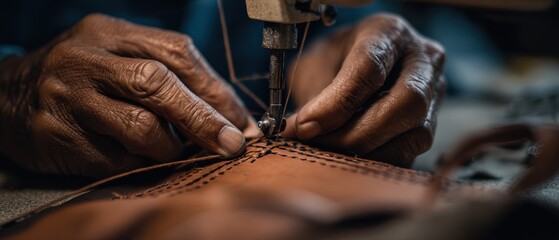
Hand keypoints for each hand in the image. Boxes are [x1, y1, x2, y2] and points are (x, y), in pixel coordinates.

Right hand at [0, 14, 255, 177]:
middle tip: (232, 144)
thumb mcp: (121, 59)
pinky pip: (116, 160)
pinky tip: (136, 158)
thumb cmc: (84, 79)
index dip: (215, 91)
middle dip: (203, 119)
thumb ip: (172, 78)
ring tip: (169, 150)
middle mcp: (86, 59)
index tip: (240, 120)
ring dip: (168, 148)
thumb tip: (229, 117)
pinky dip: (138, 164)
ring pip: (141, 128)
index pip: (177, 54)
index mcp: (111, 33)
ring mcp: (67, 98)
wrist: (8, 97)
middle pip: (158, 85)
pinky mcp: (56, 136)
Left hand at [283, 14, 445, 166]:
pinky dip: (378, 162)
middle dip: (358, 133)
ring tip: (332, 153)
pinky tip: (350, 158)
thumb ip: (311, 96)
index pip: (370, 67)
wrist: (352, 65)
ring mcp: (435, 93)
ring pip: (416, 134)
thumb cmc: (334, 60)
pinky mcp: (432, 125)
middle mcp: (422, 59)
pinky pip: (413, 153)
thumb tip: (299, 132)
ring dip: (369, 152)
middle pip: (406, 102)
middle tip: (320, 144)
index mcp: (388, 32)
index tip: (306, 125)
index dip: (336, 103)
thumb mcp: (316, 65)